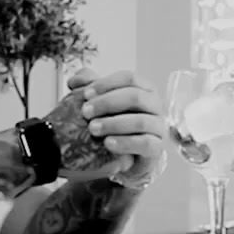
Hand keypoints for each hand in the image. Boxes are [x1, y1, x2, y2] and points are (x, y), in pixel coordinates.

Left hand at [68, 68, 166, 187]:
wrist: (125, 154)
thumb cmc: (116, 123)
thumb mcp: (102, 104)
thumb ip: (89, 88)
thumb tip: (74, 81)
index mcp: (144, 88)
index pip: (129, 78)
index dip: (106, 84)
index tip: (86, 94)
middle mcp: (155, 105)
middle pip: (136, 97)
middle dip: (107, 103)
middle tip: (85, 112)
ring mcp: (158, 126)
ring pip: (141, 121)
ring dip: (114, 124)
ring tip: (92, 128)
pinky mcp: (156, 148)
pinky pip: (145, 144)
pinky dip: (125, 143)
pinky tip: (107, 143)